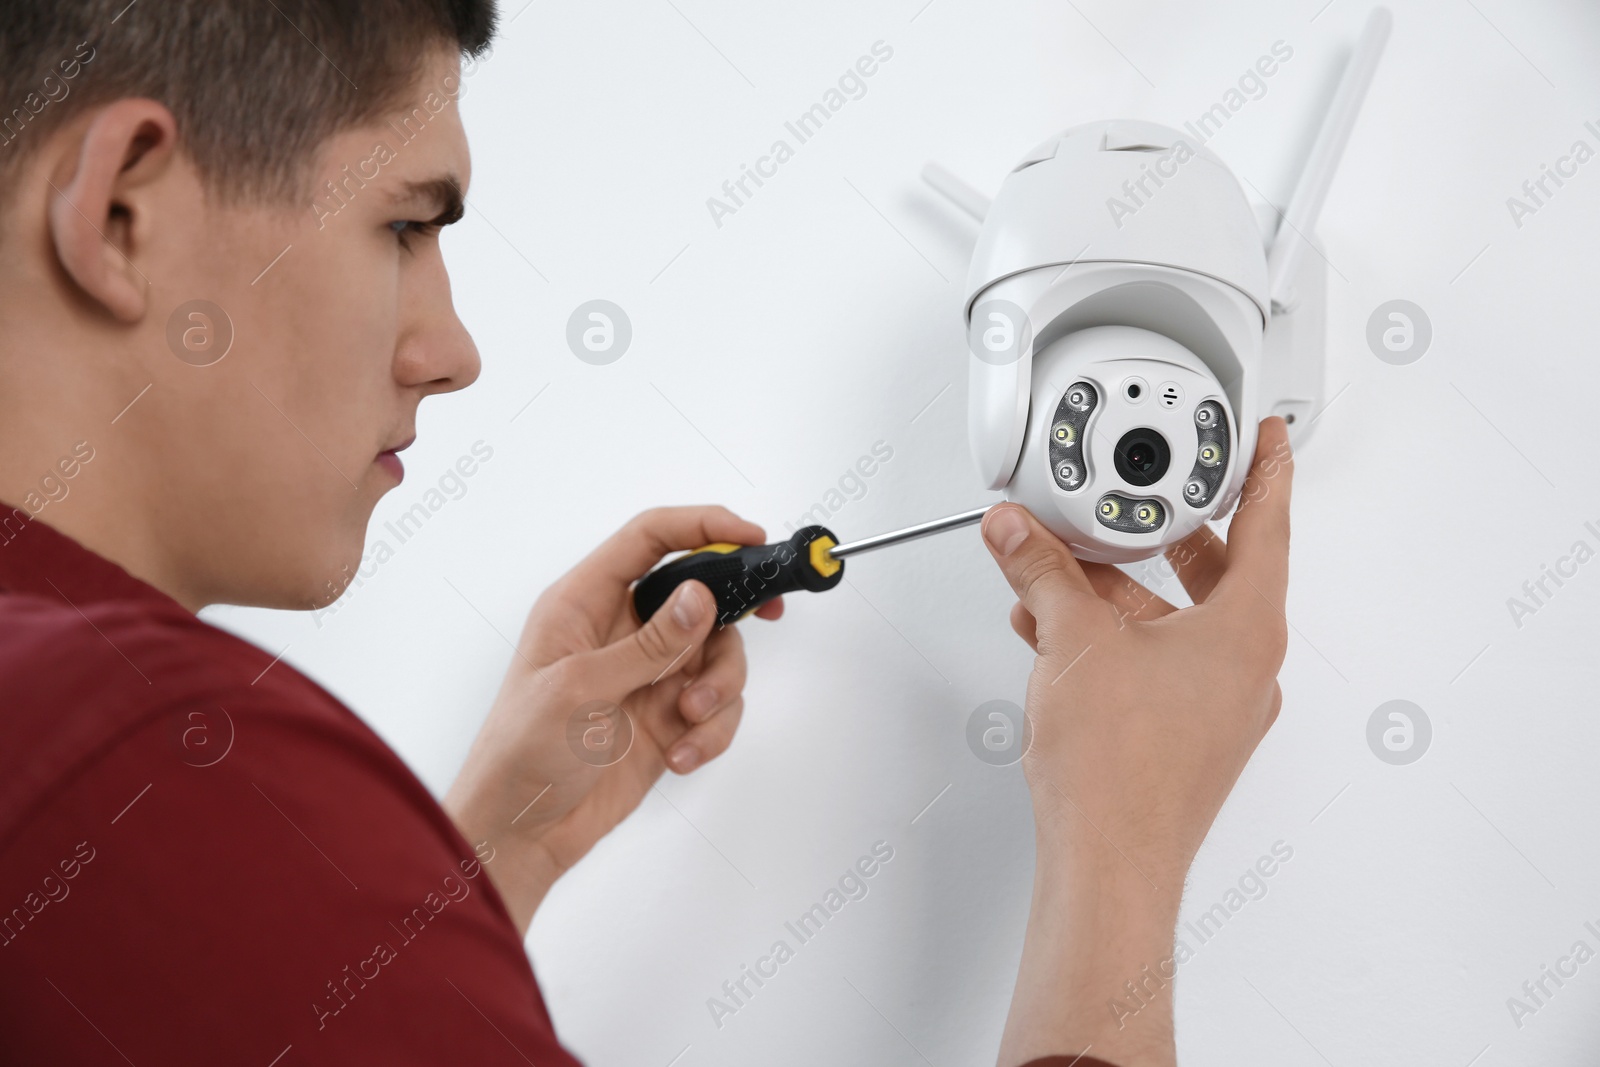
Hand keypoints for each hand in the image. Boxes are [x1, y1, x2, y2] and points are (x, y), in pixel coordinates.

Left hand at [443, 506, 779, 933]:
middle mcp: (620, 630)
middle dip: (733, 613)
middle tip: (771, 614)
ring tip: (691, 719)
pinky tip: (681, 754)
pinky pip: (716, 707)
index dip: (703, 526)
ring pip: (717, 652)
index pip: (649, 539)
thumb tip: (699, 597)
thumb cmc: (522, 753)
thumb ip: (648, 645)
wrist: (520, 833)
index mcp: (584, 603)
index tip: (753, 538)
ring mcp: (647, 674)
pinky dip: (711, 730)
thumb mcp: (581, 690)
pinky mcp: (666, 717)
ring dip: (720, 685)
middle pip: (699, 593)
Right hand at [987, 417, 1293, 1066]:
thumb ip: (1041, 571)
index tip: (1267, 438)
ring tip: (1061, 572)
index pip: (1266, 526)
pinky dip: (1112, 639)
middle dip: (1164, 536)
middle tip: (1146, 500)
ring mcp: (1218, 706)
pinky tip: (1054, 631)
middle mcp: (1245, 666)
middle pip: (1215, 572)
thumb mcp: (1072, 641)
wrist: (1109, 864)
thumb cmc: (1120, 773)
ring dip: (1118, 593)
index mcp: (1246, 630)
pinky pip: (1155, 663)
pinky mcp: (1185, 735)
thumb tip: (1017, 531)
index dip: (1265, 471)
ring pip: (1174, 621)